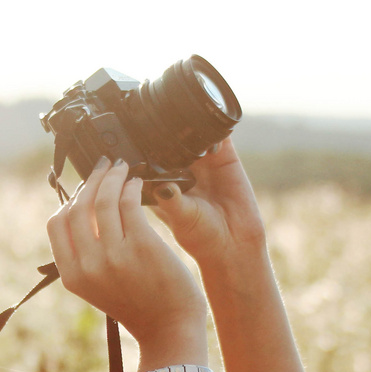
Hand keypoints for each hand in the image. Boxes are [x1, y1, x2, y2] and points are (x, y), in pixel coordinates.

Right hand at [46, 158, 207, 343]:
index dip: (69, 200)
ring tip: (122, 169)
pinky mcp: (141, 245)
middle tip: (104, 167)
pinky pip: (128, 203)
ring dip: (112, 177)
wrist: (168, 328)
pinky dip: (131, 186)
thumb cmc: (138, 303)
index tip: (84, 188)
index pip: (57, 224)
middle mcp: (88, 265)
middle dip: (90, 181)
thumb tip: (84, 209)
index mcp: (72, 276)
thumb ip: (87, 255)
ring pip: (103, 200)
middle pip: (78, 207)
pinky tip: (137, 183)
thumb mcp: (99, 286)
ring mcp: (113, 255)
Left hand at [149, 137, 267, 277]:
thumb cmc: (201, 238)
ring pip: (190, 132)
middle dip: (164, 129)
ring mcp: (201, 160)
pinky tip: (212, 145)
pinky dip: (214, 130)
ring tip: (187, 135)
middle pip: (166, 137)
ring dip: (188, 127)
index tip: (136, 139)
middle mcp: (178, 167)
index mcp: (159, 180)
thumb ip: (170, 201)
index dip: (140, 145)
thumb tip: (161, 185)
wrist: (234, 244)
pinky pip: (218, 135)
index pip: (146, 154)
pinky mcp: (224, 156)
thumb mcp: (180, 219)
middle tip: (161, 128)